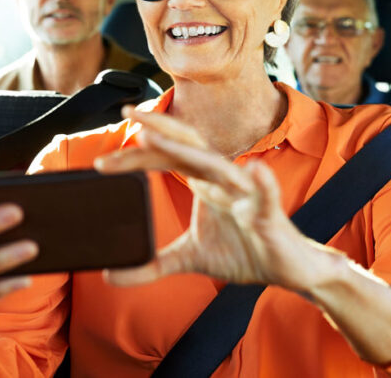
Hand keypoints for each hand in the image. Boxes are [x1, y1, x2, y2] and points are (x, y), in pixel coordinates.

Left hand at [95, 106, 341, 291]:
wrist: (288, 270)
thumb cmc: (244, 252)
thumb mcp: (190, 258)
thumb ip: (152, 265)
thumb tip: (110, 275)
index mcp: (204, 182)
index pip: (166, 158)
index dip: (136, 157)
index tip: (103, 163)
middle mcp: (222, 179)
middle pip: (188, 144)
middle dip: (159, 127)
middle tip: (125, 114)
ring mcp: (246, 193)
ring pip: (217, 164)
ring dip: (187, 149)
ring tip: (158, 137)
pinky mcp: (270, 213)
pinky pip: (266, 195)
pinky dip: (262, 182)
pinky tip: (255, 171)